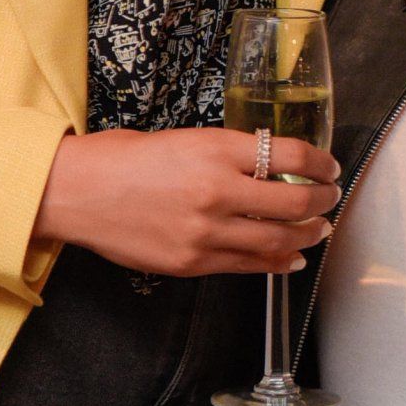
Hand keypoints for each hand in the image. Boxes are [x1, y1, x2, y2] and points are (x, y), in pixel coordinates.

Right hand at [35, 129, 339, 278]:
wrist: (74, 192)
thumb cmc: (122, 158)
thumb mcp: (183, 139)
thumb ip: (227, 153)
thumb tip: (267, 166)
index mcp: (215, 150)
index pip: (290, 154)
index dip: (320, 163)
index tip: (329, 166)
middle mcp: (216, 191)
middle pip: (294, 201)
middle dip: (323, 201)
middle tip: (330, 198)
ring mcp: (205, 232)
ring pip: (279, 240)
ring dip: (308, 235)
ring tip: (319, 229)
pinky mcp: (193, 262)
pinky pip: (249, 266)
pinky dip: (279, 262)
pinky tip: (292, 256)